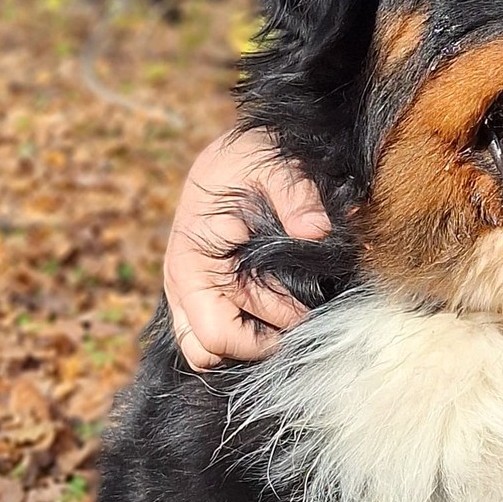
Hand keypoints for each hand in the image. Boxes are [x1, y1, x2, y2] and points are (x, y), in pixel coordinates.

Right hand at [163, 128, 330, 368]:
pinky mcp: (210, 293)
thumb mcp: (273, 164)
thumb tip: (317, 232)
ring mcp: (193, 293)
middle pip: (217, 351)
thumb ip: (296, 198)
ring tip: (300, 300)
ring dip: (263, 332)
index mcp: (190, 263)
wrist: (238, 150)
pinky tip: (287, 300)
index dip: (261, 341)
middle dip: (266, 337)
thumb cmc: (250, 156)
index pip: (217, 337)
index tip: (303, 318)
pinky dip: (258, 325)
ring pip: (219, 348)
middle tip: (305, 309)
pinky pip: (227, 331)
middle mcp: (185, 286)